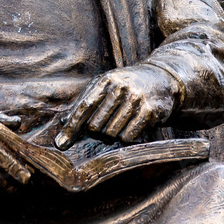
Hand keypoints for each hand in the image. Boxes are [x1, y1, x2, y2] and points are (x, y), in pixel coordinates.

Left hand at [55, 65, 179, 148]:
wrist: (162, 78)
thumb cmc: (127, 85)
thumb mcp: (106, 85)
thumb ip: (84, 102)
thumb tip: (62, 123)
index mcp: (106, 80)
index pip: (84, 107)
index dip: (71, 127)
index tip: (60, 144)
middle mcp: (120, 88)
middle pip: (96, 126)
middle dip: (97, 132)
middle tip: (106, 125)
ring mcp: (136, 99)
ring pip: (112, 133)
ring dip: (113, 135)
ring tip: (121, 123)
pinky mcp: (150, 111)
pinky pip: (128, 137)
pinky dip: (126, 137)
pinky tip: (132, 126)